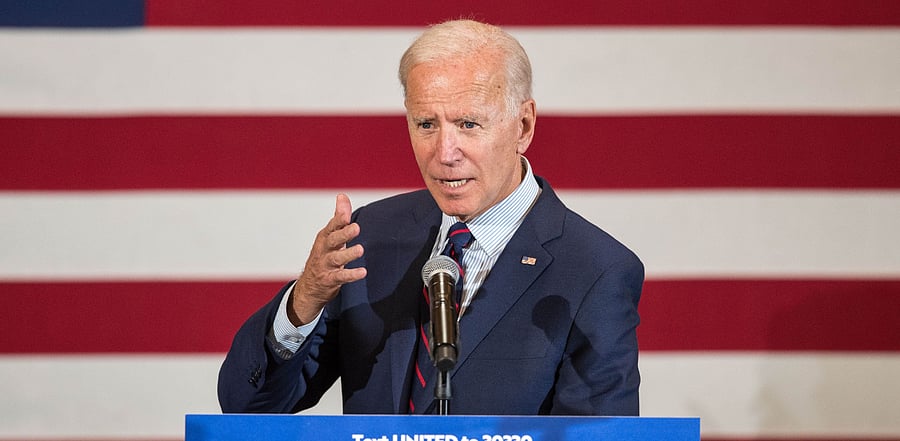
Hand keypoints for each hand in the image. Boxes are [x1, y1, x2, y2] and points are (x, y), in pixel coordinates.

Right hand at [289, 194, 366, 324]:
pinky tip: (363, 272)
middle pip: (333, 240)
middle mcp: (323, 250)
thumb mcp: (330, 236)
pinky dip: (351, 275)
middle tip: (356, 228)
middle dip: (344, 233)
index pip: (332, 226)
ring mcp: (325, 265)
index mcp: (325, 237)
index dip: (339, 219)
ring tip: (360, 250)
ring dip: (348, 254)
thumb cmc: (324, 255)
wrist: (310, 286)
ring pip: (336, 259)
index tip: (347, 214)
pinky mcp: (329, 280)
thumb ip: (339, 217)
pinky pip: (340, 277)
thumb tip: (342, 195)